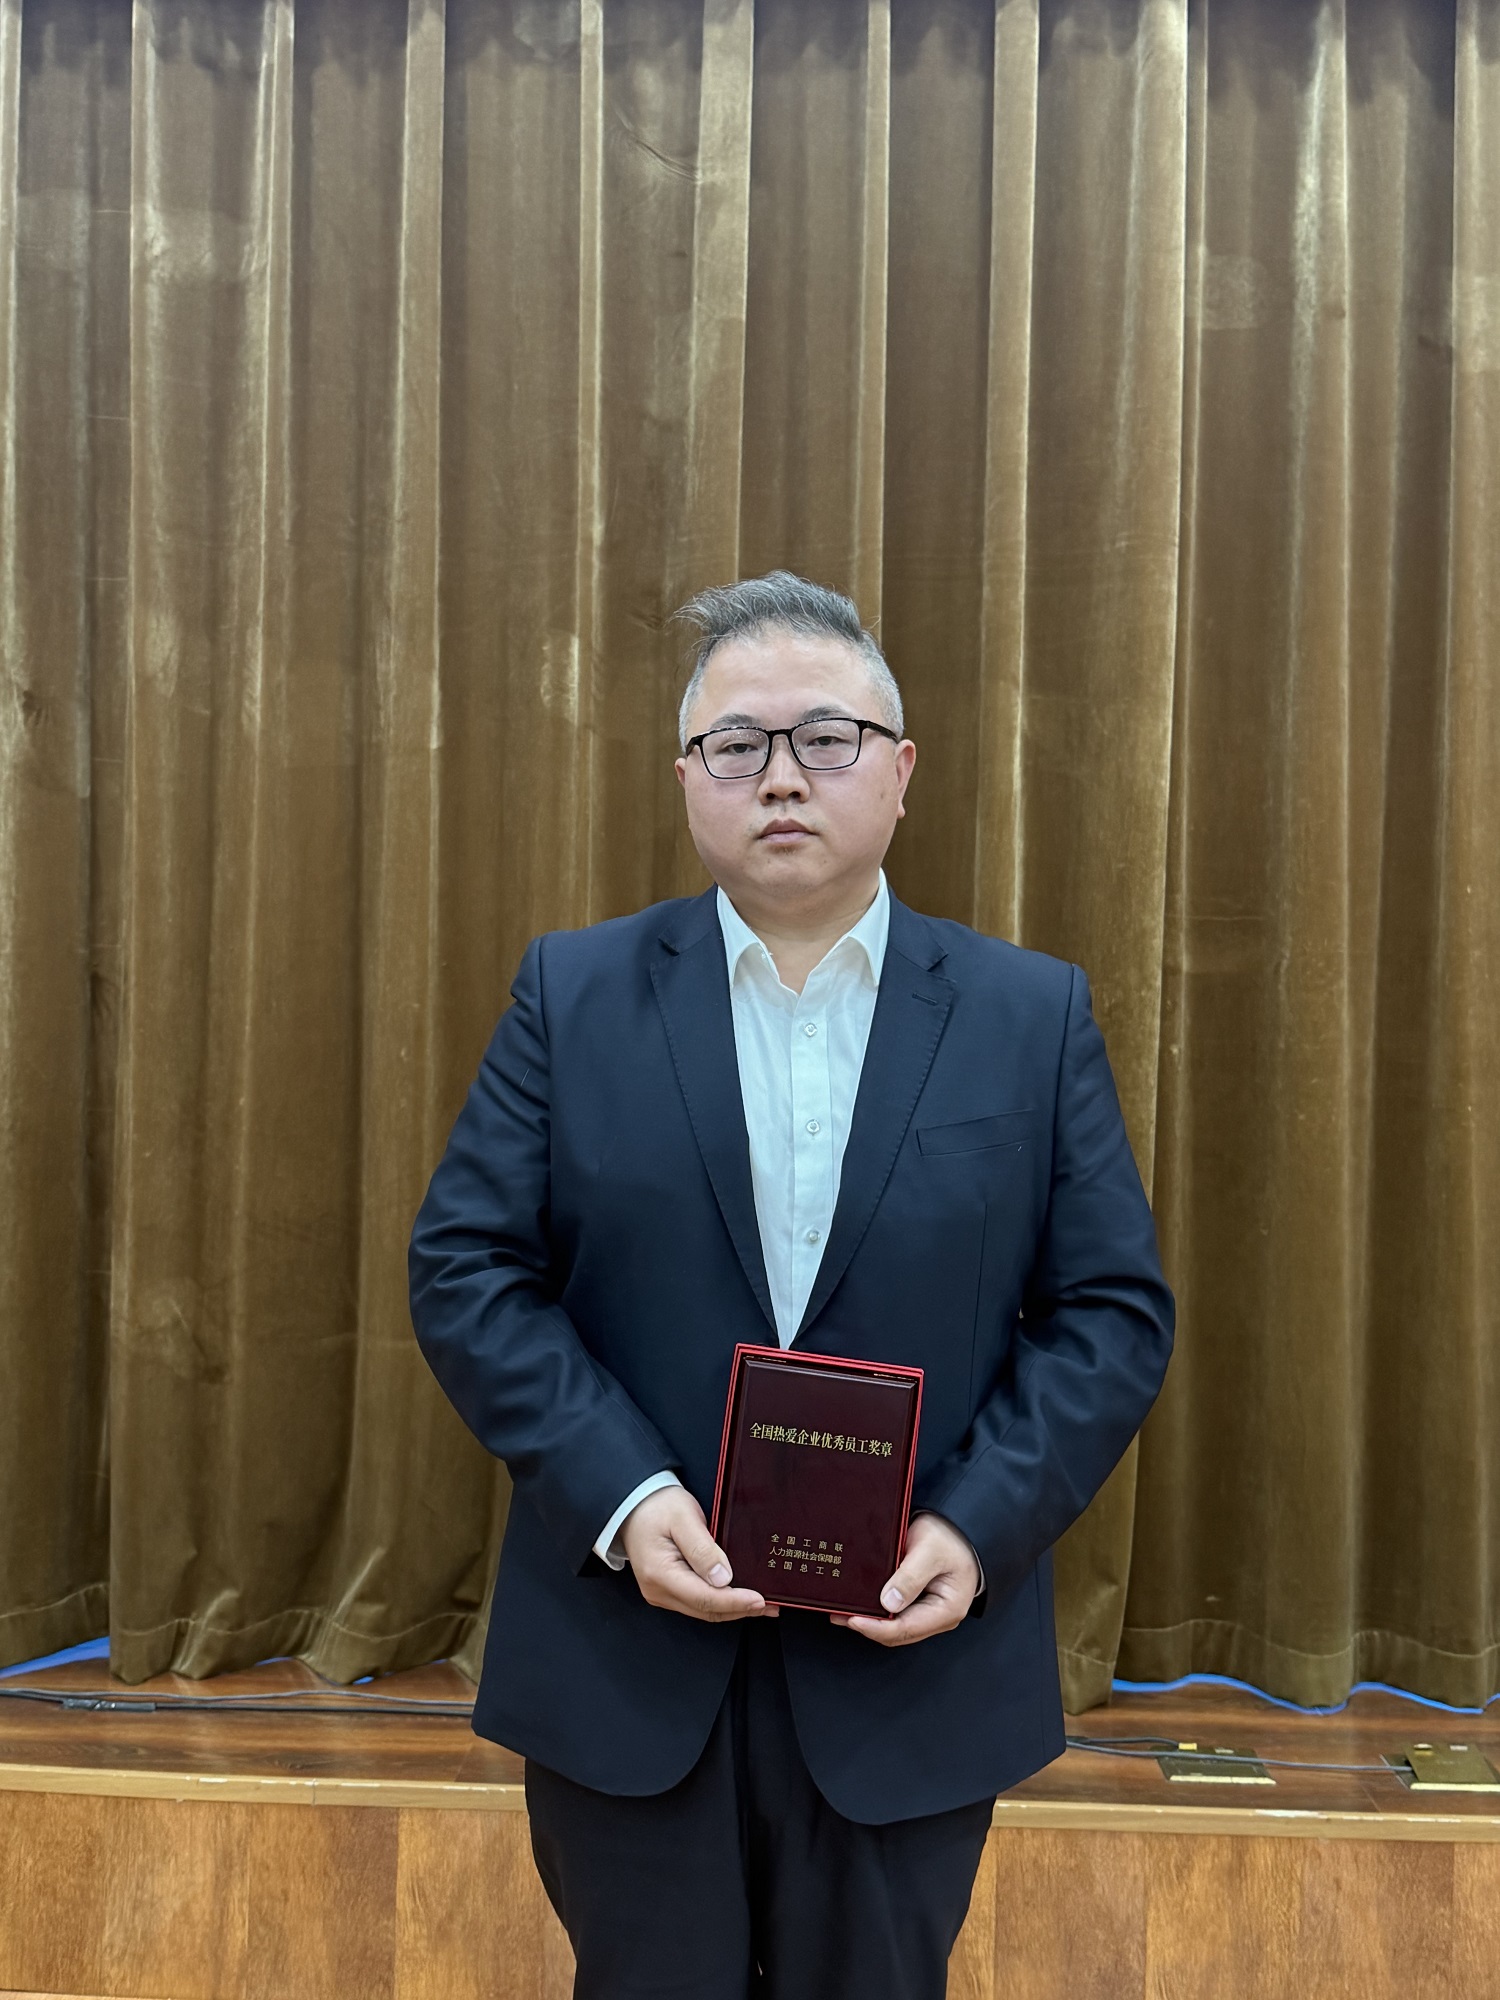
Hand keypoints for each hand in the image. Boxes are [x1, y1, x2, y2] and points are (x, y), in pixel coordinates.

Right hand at [620, 1485, 776, 1623]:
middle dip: (739, 1610)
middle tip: (769, 1606)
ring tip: (761, 1606)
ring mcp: (661, 1593)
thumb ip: (702, 1549)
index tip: (760, 1600)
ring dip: (732, 1609)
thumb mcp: (683, 1518)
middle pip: (705, 1611)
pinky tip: (738, 1598)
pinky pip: (697, 1603)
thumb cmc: (657, 1506)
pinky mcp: (668, 1590)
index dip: (735, 1602)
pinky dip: (720, 1603)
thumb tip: (723, 1578)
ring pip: (703, 1611)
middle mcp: (658, 1591)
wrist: (634, 1504)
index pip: (704, 1598)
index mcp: (660, 1573)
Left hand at [833, 1512, 979, 1646]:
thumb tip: (889, 1603)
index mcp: (947, 1609)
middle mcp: (937, 1617)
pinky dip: (876, 1611)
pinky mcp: (917, 1603)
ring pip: (894, 1626)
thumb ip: (910, 1577)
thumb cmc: (951, 1537)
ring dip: (869, 1620)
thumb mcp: (930, 1551)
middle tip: (840, 1615)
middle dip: (868, 1626)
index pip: (907, 1629)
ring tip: (842, 1612)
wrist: (958, 1526)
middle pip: (898, 1632)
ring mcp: (927, 1612)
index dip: (877, 1628)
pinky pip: (894, 1613)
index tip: (853, 1619)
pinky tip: (859, 1603)